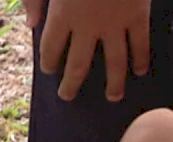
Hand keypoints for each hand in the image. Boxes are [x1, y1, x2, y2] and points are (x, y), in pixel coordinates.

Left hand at [24, 0, 151, 101]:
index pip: (51, 49)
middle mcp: (87, 26)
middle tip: (68, 96)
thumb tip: (31, 24)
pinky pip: (140, 43)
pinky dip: (141, 58)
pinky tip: (140, 71)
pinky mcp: (138, 14)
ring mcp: (115, 23)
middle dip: (72, 84)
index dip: (49, 62)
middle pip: (78, 65)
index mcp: (61, 15)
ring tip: (112, 97)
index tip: (49, 70)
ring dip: (113, 82)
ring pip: (114, 62)